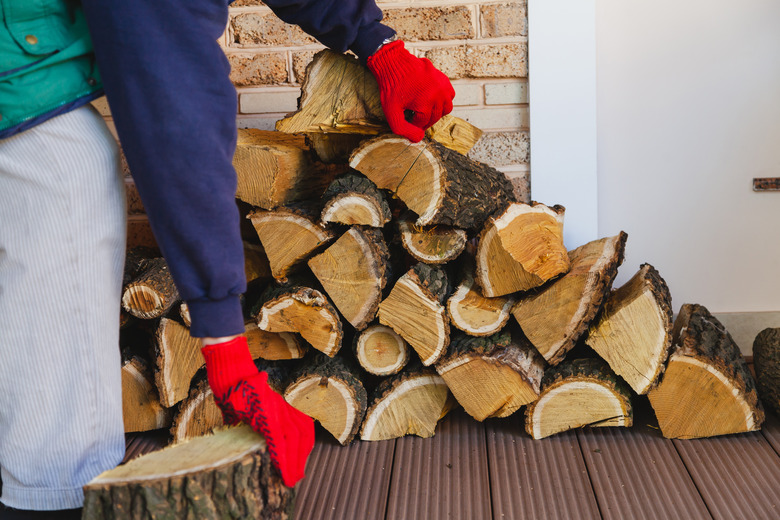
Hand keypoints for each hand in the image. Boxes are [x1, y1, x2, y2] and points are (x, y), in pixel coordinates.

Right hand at [201, 337, 313, 486]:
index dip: (301, 448)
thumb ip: (246, 421)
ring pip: (294, 437)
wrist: (228, 367)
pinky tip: (282, 467)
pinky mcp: (265, 412)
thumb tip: (239, 434)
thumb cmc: (232, 386)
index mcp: (278, 406)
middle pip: (301, 434)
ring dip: (293, 460)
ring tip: (291, 477)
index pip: (299, 428)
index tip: (298, 467)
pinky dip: (282, 455)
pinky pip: (278, 437)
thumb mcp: (243, 406)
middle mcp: (281, 407)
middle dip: (300, 458)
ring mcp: (275, 408)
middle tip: (297, 476)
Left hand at [367, 40, 454, 141]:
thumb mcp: (391, 112)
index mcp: (426, 103)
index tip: (408, 124)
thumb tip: (418, 139)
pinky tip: (432, 100)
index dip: (414, 126)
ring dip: (437, 113)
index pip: (423, 123)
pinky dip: (444, 100)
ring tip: (425, 112)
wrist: (393, 63)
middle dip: (425, 121)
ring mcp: (442, 85)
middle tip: (415, 120)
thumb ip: (403, 129)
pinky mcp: (443, 78)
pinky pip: (449, 95)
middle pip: (435, 117)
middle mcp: (437, 94)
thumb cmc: (391, 86)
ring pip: (446, 107)